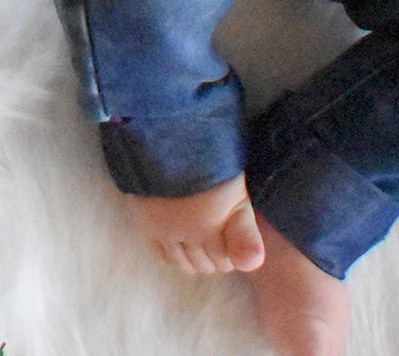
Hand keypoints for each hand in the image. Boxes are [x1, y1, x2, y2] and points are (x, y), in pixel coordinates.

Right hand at [126, 174, 264, 276]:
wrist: (171, 134)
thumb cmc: (211, 161)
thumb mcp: (236, 194)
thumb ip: (246, 233)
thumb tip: (253, 265)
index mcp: (210, 229)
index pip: (224, 261)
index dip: (232, 250)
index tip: (232, 235)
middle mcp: (184, 236)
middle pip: (203, 264)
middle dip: (214, 256)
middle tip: (217, 237)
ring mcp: (163, 231)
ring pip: (181, 262)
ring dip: (193, 257)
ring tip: (199, 241)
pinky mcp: (145, 223)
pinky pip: (159, 254)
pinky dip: (171, 256)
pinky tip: (178, 245)